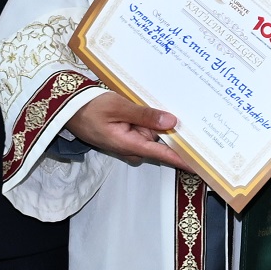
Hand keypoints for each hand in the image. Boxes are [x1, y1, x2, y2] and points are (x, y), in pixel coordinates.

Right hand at [69, 92, 195, 170]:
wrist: (67, 110)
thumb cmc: (90, 108)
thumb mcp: (119, 107)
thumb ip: (145, 115)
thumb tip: (172, 121)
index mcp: (131, 145)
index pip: (164, 156)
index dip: (184, 159)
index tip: (202, 165)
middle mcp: (132, 148)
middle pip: (161, 142)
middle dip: (171, 130)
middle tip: (187, 114)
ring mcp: (128, 143)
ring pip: (152, 134)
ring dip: (157, 122)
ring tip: (158, 104)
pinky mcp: (126, 136)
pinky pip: (144, 130)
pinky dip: (148, 121)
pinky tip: (149, 107)